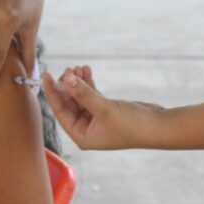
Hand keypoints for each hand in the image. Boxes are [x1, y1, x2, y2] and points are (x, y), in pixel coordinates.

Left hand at [42, 65, 164, 150]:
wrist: (157, 125)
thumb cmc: (132, 124)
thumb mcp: (104, 108)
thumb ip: (84, 94)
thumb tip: (66, 79)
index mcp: (82, 136)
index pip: (60, 112)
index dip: (53, 93)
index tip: (46, 75)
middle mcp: (87, 129)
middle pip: (69, 103)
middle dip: (67, 85)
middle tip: (66, 69)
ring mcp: (96, 119)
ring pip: (80, 97)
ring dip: (78, 82)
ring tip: (77, 67)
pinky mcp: (105, 110)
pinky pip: (91, 94)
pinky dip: (88, 83)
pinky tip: (86, 70)